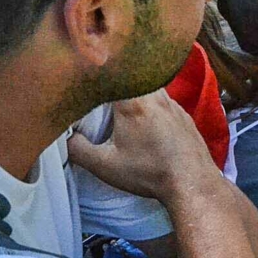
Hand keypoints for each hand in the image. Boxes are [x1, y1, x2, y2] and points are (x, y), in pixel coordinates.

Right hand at [68, 89, 219, 206]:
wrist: (192, 182)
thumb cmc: (149, 173)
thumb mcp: (105, 165)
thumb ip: (78, 149)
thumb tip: (65, 137)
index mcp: (133, 103)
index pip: (112, 75)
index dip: (97, 74)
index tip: (86, 78)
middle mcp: (155, 97)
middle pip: (132, 76)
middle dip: (116, 80)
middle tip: (102, 89)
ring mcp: (173, 105)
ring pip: (150, 86)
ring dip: (136, 91)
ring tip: (122, 104)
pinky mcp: (184, 116)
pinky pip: (164, 100)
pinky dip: (152, 102)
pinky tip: (147, 119)